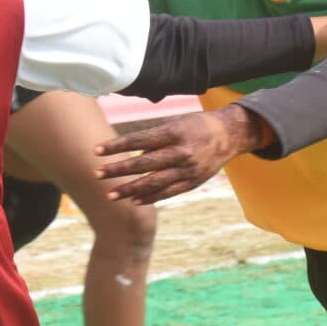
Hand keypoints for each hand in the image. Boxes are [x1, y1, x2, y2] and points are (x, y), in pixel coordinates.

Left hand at [94, 106, 269, 204]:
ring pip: (154, 183)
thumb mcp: (175, 124)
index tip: (97, 150)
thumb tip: (128, 151)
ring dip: (130, 190)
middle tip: (97, 174)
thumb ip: (154, 138)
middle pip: (143, 164)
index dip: (116, 146)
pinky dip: (151, 198)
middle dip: (118, 170)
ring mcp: (187, 170)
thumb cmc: (196, 125)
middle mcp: (180, 152)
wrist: (229, 135)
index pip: (139, 140)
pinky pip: (168, 192)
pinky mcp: (192, 182)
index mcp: (173, 133)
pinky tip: (134, 201)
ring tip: (110, 195)